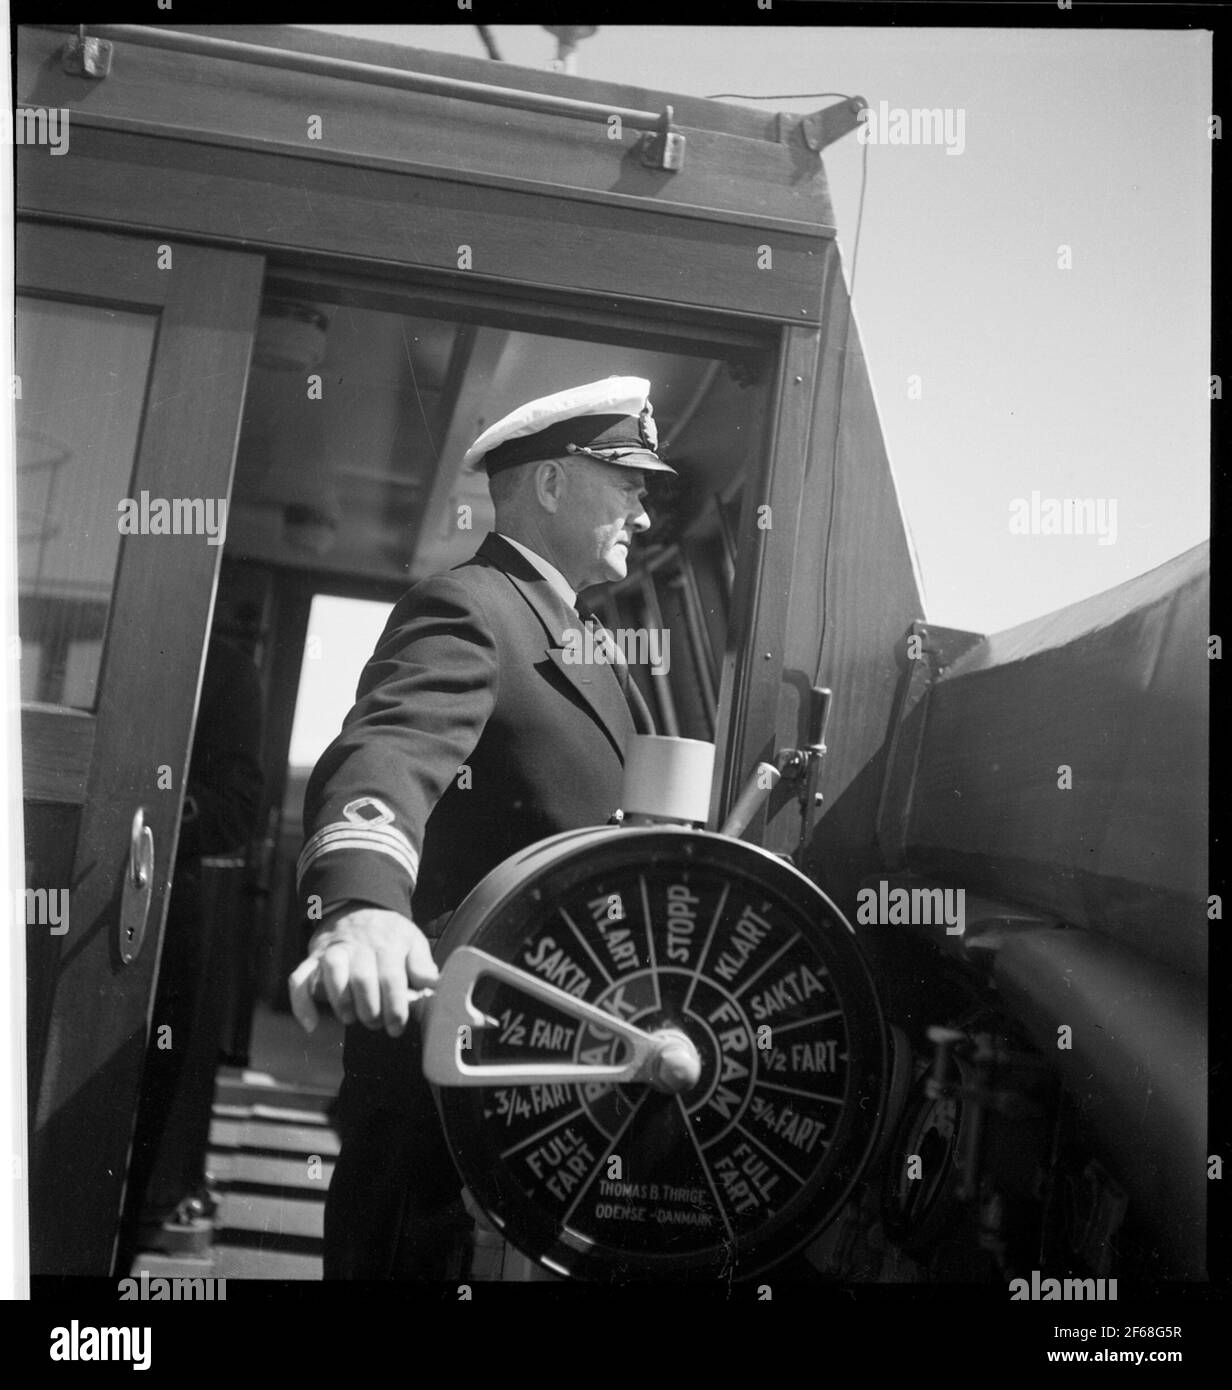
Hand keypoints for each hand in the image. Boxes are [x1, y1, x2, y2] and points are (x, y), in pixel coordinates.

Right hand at [288, 905, 439, 1038]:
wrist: (357, 908)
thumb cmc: (389, 934)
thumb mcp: (412, 941)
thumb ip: (423, 966)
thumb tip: (434, 988)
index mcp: (388, 944)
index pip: (392, 979)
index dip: (395, 1008)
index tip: (397, 1026)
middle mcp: (359, 946)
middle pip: (362, 979)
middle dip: (371, 1010)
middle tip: (377, 1024)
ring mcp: (334, 951)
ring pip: (332, 974)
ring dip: (342, 1002)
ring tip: (352, 1019)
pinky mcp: (313, 959)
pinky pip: (299, 979)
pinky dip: (302, 1004)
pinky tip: (312, 1025)